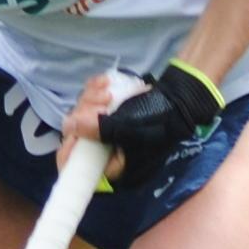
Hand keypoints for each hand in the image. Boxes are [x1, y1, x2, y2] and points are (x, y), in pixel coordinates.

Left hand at [77, 63, 222, 182]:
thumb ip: (97, 130)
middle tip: (103, 101)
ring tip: (108, 89)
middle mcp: (106, 150)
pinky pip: (90, 100)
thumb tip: (69, 126)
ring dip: (91, 97)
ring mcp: (106, 129)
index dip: (70, 148)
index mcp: (112, 166)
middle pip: (77, 135)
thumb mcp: (127, 128)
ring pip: (82, 114)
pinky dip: (94, 89)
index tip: (74, 128)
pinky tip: (106, 81)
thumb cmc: (158, 120)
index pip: (79, 166)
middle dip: (85, 113)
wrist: (180, 98)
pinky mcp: (108, 111)